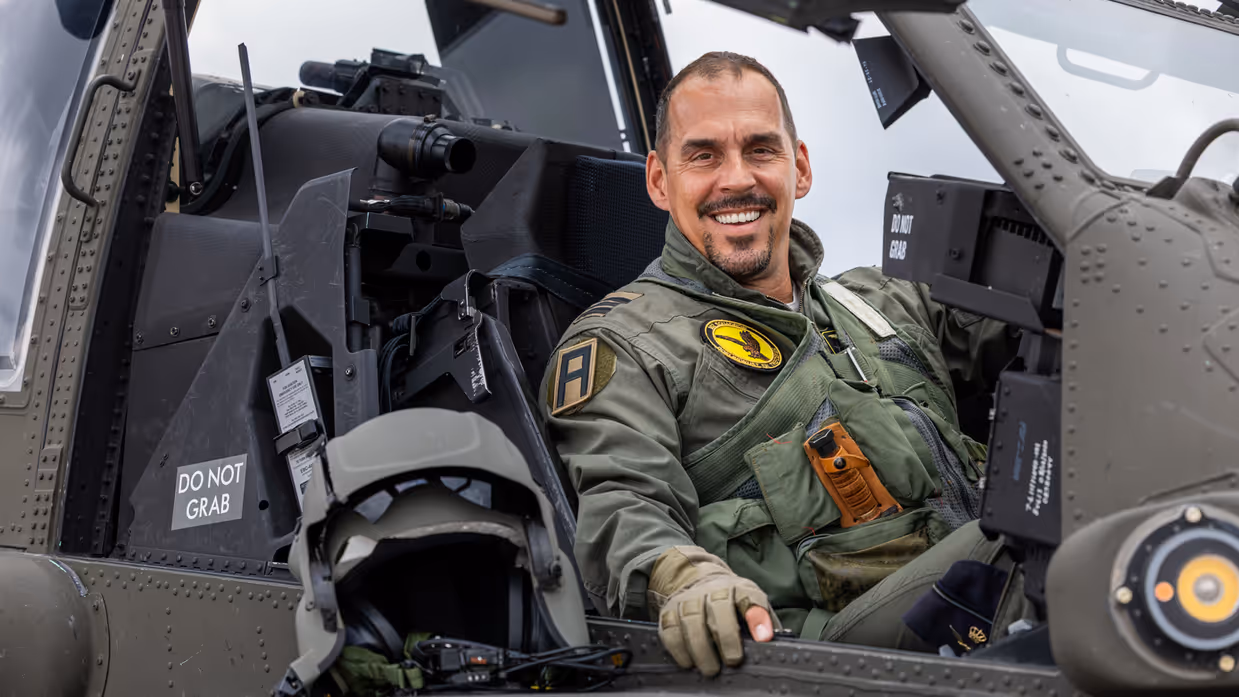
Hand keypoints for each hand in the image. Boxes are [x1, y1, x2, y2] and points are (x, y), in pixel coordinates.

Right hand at [650, 546, 775, 676]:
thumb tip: (777, 645)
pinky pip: (670, 629)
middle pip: (719, 607)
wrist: (697, 580)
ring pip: (692, 619)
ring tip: (710, 669)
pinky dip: (678, 648)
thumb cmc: (731, 603)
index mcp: (740, 589)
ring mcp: (689, 599)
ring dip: (701, 646)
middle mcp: (714, 590)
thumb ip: (764, 623)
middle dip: (726, 635)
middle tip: (733, 661)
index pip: (749, 598)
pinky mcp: (669, 610)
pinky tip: (688, 662)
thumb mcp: (751, 606)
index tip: (762, 637)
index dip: (756, 617)